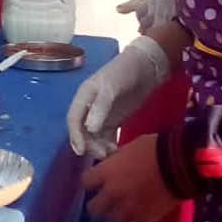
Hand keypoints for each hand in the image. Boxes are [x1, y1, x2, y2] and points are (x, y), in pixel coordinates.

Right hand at [67, 36, 171, 158]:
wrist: (147, 67)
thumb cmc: (125, 71)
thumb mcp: (111, 87)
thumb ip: (100, 107)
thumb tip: (90, 129)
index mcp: (84, 96)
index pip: (74, 120)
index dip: (75, 136)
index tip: (81, 151)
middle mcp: (89, 107)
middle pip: (82, 131)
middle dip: (89, 144)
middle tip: (102, 154)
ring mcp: (101, 115)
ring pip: (94, 136)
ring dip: (99, 147)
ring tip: (111, 153)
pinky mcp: (114, 120)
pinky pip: (106, 137)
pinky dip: (108, 145)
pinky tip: (116, 150)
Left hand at [84, 135, 181, 221]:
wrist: (179, 162)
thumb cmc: (154, 148)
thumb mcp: (129, 148)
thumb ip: (116, 161)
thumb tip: (112, 166)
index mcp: (106, 172)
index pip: (85, 182)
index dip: (92, 182)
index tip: (97, 181)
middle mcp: (112, 193)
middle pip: (93, 209)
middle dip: (100, 205)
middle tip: (107, 201)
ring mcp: (127, 209)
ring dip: (115, 217)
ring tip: (123, 212)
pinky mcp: (144, 220)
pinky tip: (135, 221)